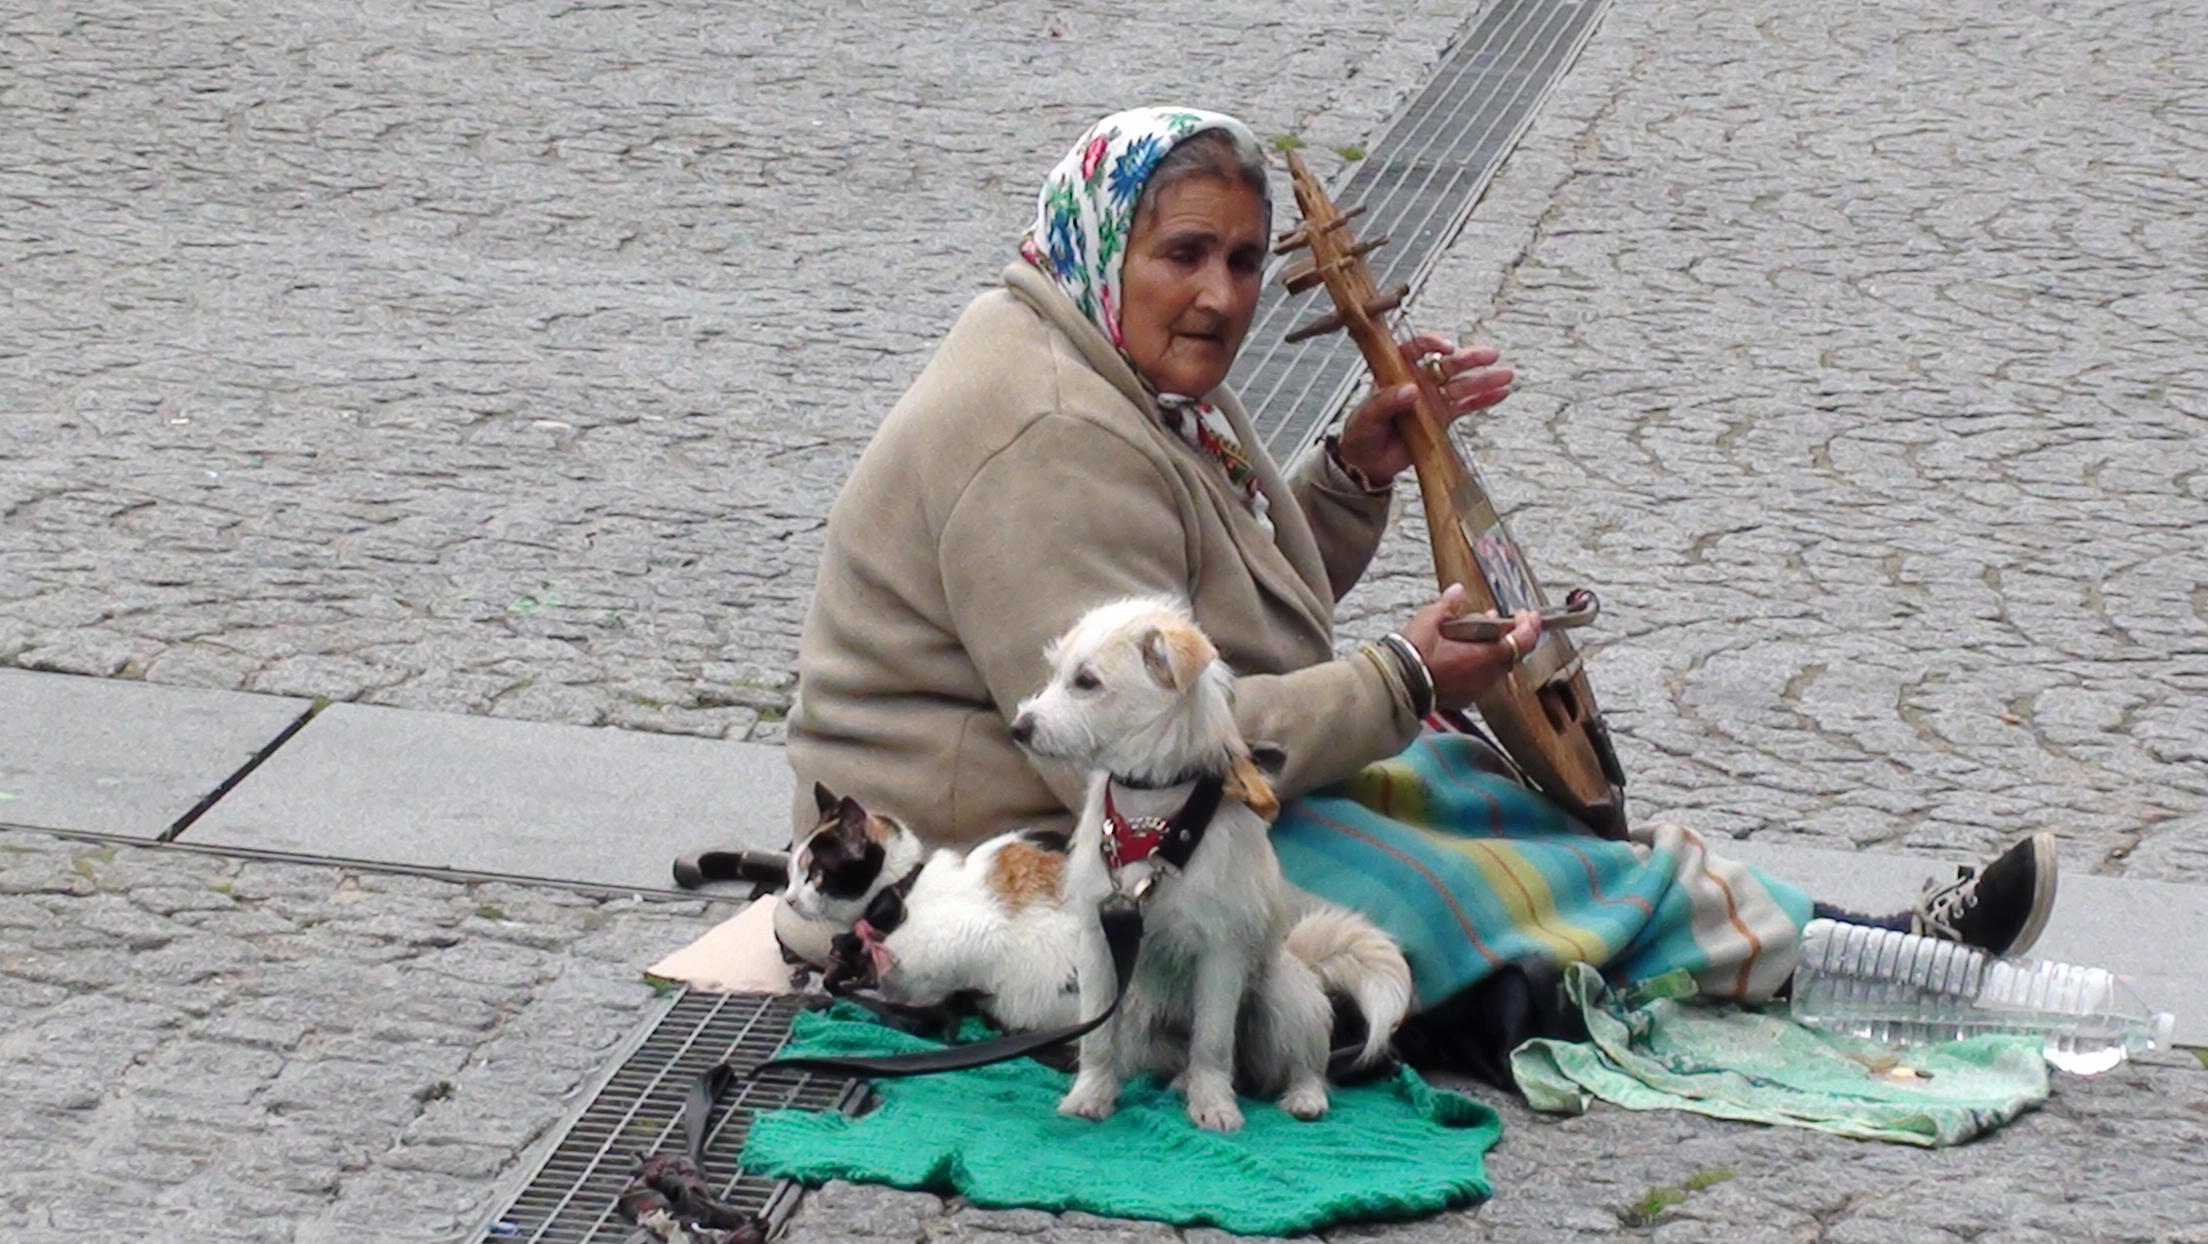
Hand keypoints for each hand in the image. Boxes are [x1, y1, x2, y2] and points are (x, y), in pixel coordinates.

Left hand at [1333, 335, 1512, 483]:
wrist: (1367, 462)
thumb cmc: (1360, 434)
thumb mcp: (1366, 417)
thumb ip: (1386, 402)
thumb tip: (1410, 391)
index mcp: (1395, 373)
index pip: (1413, 350)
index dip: (1429, 344)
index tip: (1445, 347)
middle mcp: (1417, 382)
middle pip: (1446, 365)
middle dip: (1468, 359)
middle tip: (1489, 355)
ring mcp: (1431, 400)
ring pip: (1460, 385)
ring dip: (1483, 380)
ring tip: (1506, 374)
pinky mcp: (1440, 418)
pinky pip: (1465, 407)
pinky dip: (1483, 401)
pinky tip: (1501, 393)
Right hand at [1399, 584, 1541, 710]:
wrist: (1399, 684)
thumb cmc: (1415, 653)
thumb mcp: (1431, 618)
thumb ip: (1450, 604)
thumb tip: (1458, 591)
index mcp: (1485, 655)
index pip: (1520, 642)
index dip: (1529, 627)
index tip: (1529, 615)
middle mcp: (1486, 675)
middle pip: (1511, 655)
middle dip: (1512, 635)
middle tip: (1508, 621)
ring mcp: (1477, 689)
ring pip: (1496, 667)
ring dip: (1496, 649)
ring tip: (1483, 634)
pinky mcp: (1465, 697)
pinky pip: (1482, 678)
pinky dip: (1482, 664)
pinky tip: (1468, 654)